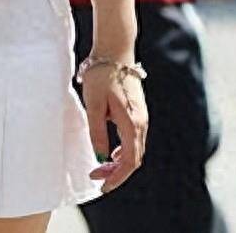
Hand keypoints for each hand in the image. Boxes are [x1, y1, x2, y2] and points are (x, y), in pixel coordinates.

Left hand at [83, 65, 147, 193]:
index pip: (128, 162)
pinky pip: (133, 139)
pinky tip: (110, 152)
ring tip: (100, 166)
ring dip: (118, 162)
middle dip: (116, 172)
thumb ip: (97, 133)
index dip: (115, 177)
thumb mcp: (94, 104)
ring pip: (134, 150)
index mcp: (132, 123)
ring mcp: (141, 117)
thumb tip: (100, 158)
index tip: (101, 186)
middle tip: (95, 176)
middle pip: (133, 159)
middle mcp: (141, 123)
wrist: (115, 50)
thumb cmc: (102, 75)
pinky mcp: (137, 111)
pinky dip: (122, 150)